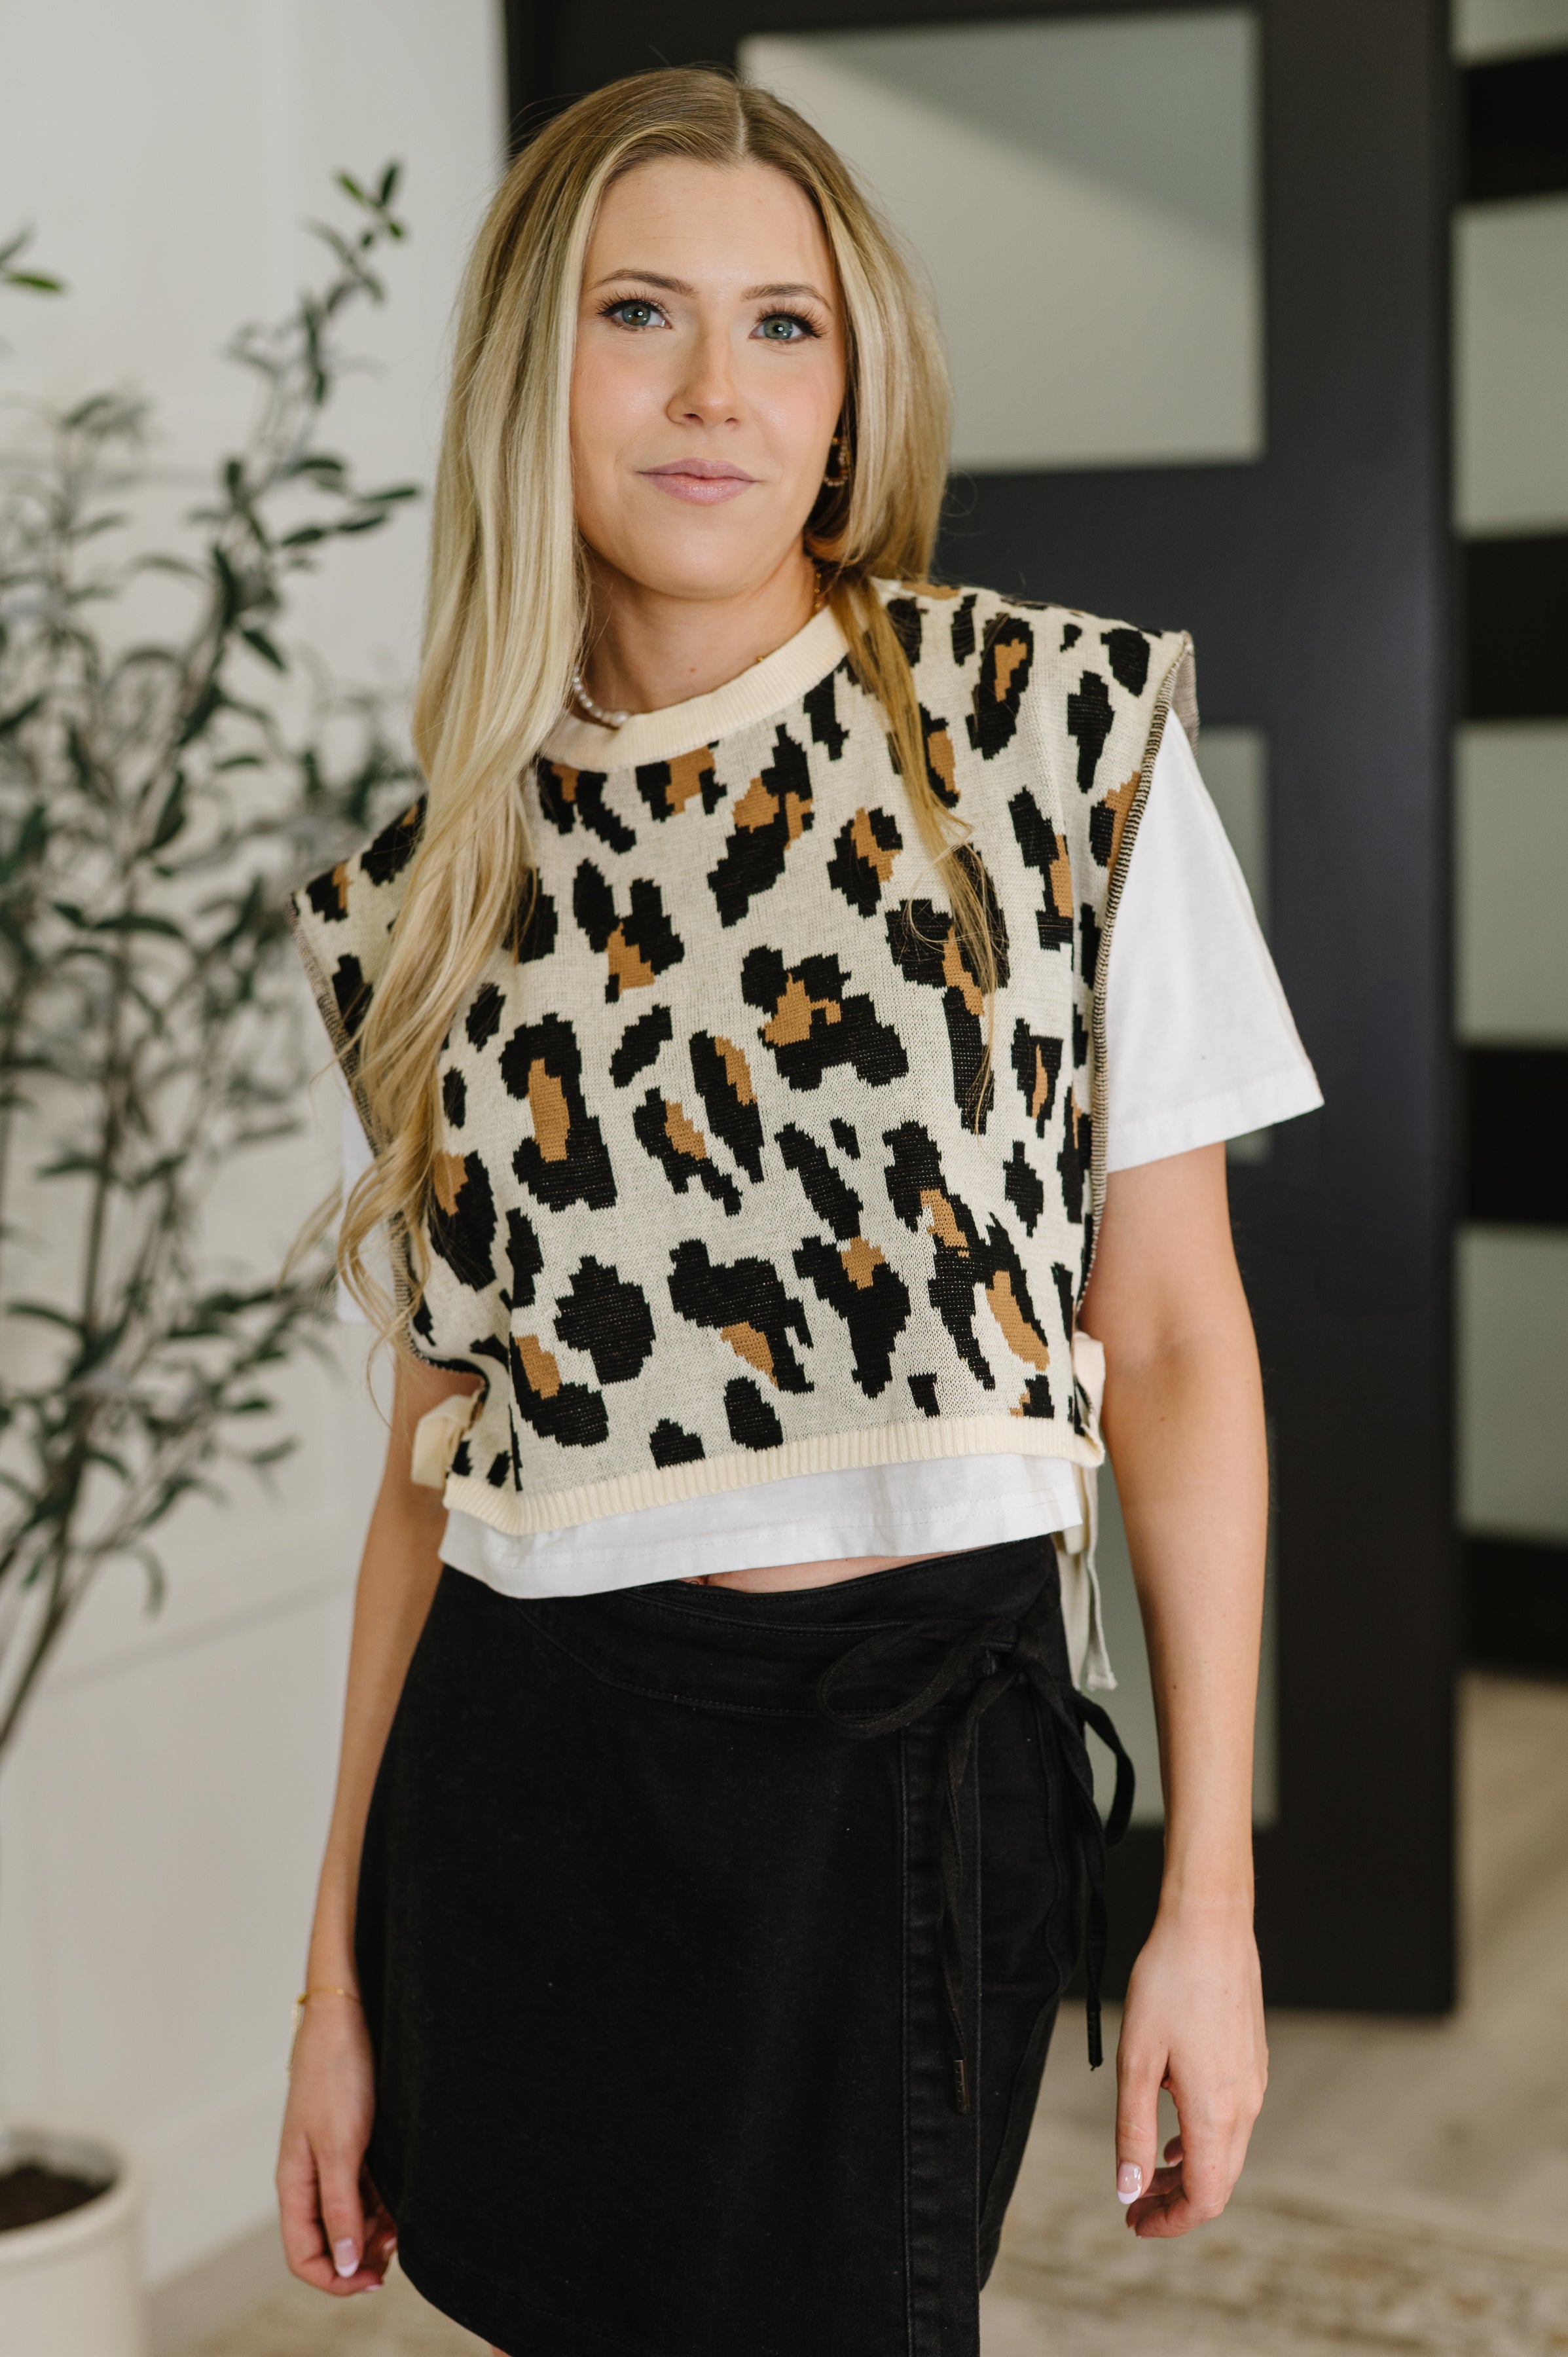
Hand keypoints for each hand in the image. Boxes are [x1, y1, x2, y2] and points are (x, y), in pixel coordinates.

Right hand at [276, 1991, 395, 2294]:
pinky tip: (402, 2204)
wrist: (345, 2016)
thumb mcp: (340, 2147)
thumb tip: (346, 2266)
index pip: (303, 2255)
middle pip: (327, 2241)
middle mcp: (309, 2178)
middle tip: (396, 2258)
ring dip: (374, 2231)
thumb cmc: (335, 2075)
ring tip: (404, 2229)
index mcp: (294, 2183)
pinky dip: (381, 2203)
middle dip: (359, 2259)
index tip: (373, 2281)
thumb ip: (340, 2207)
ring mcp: (330, 2160)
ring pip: (349, 2216)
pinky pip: (363, 2189)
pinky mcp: (351, 2141)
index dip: (335, 2279)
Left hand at [1113, 1899, 1266, 2236]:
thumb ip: (1133, 2131)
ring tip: (1146, 2169)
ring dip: (1187, 2171)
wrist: (1210, 1924)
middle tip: (1132, 2205)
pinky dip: (1201, 2140)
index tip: (1133, 2222)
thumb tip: (1129, 2191)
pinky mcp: (1252, 2060)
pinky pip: (1232, 2121)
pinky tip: (1173, 2129)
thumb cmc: (1167, 1984)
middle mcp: (1245, 2104)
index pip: (1204, 2198)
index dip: (1169, 2222)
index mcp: (1217, 2111)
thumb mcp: (1136, 2060)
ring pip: (1226, 2152)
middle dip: (1175, 2202)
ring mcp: (1253, 2082)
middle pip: (1218, 2182)